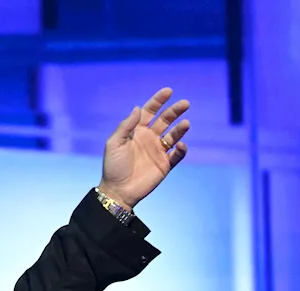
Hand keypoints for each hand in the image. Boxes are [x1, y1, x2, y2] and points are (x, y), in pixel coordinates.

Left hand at [97, 87, 190, 209]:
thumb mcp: (114, 144)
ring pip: (173, 135)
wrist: (117, 191)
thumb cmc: (113, 166)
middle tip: (185, 103)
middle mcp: (149, 138)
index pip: (149, 112)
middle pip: (165, 120)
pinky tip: (180, 145)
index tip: (168, 91)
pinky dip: (181, 149)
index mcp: (136, 131)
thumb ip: (126, 126)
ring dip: (181, 129)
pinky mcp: (165, 164)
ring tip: (186, 124)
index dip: (158, 101)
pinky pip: (177, 155)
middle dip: (175, 111)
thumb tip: (137, 108)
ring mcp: (157, 151)